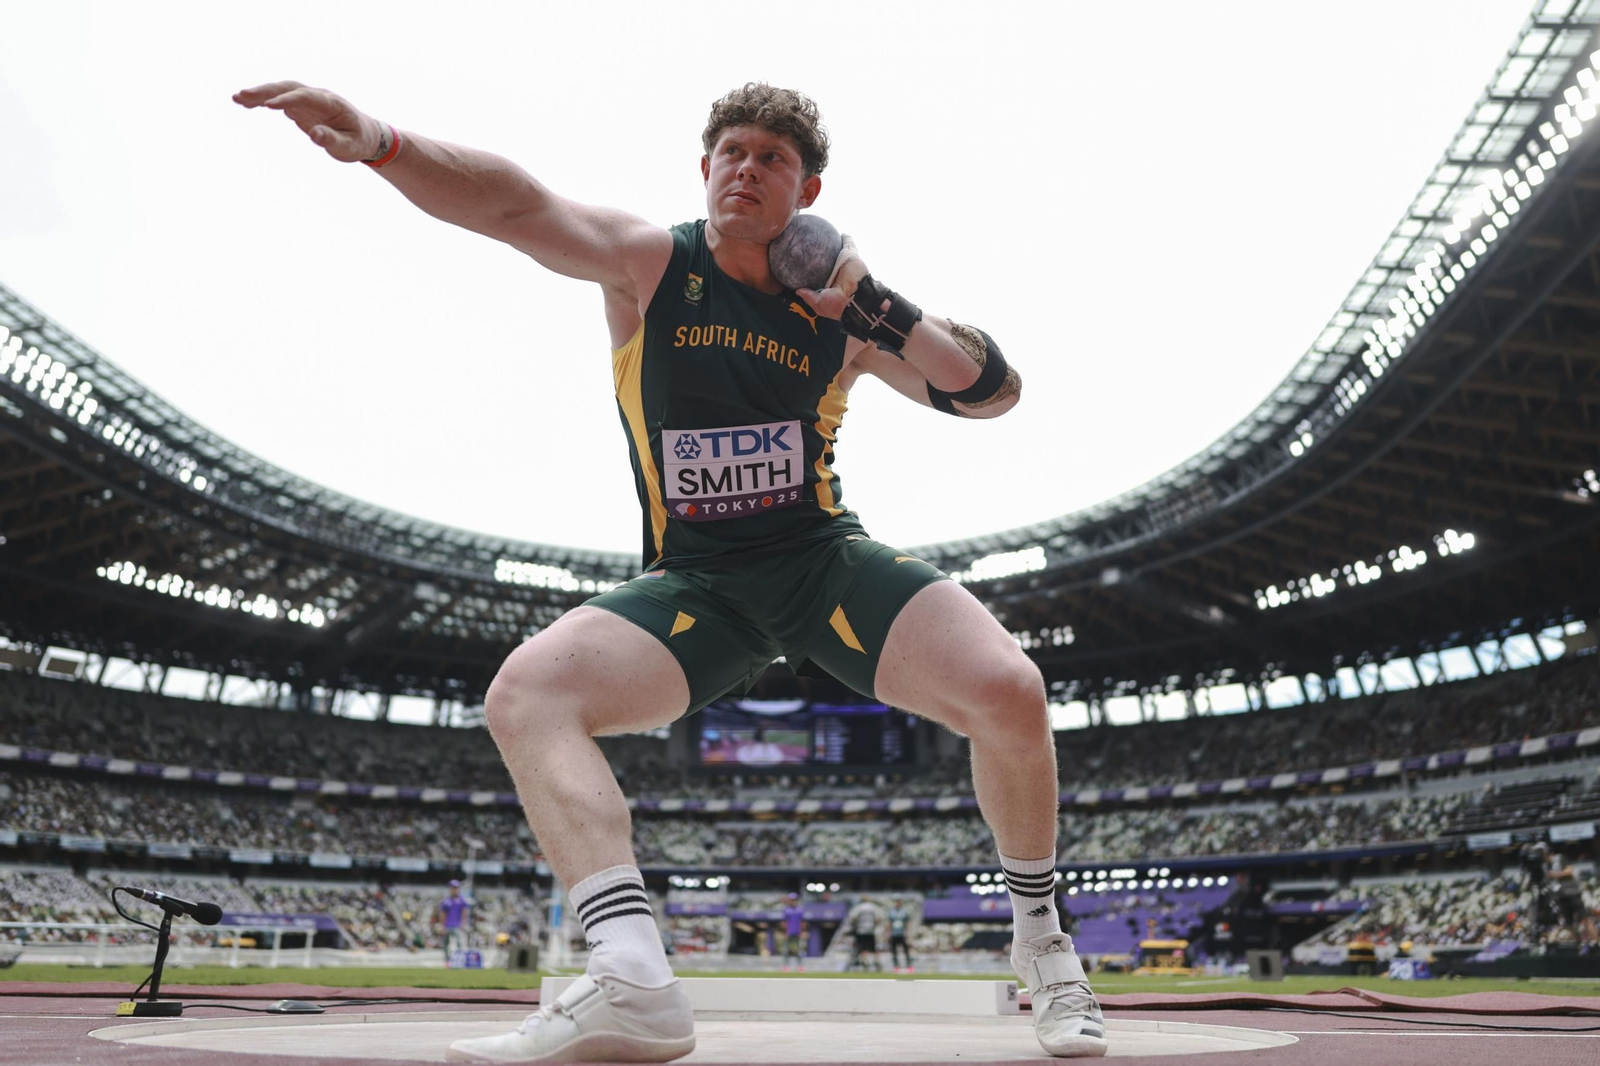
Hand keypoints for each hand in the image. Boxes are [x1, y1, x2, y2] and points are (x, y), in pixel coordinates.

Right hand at [233, 80, 383, 162]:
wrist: (366, 135)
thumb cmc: (358, 141)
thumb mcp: (349, 147)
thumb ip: (333, 141)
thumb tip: (314, 135)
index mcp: (331, 103)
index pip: (305, 97)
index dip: (287, 100)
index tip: (268, 106)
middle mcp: (318, 97)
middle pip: (288, 87)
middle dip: (265, 91)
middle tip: (241, 96)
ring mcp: (308, 100)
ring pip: (281, 90)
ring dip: (260, 93)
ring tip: (237, 99)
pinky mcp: (301, 107)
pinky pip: (279, 100)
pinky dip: (263, 100)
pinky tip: (245, 104)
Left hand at [796, 233, 870, 318]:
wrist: (855, 297)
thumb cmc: (838, 304)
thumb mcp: (819, 304)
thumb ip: (809, 296)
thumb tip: (797, 291)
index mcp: (829, 283)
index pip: (818, 274)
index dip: (811, 269)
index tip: (800, 263)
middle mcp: (836, 271)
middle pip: (826, 259)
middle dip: (819, 253)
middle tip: (807, 244)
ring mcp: (844, 262)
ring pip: (837, 249)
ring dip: (832, 242)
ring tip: (821, 233)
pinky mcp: (851, 254)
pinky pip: (848, 242)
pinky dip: (845, 237)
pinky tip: (840, 232)